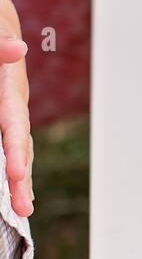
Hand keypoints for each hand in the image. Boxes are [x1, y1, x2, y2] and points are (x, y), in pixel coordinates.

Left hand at [0, 0, 31, 217]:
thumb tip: (19, 49)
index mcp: (8, 84)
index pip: (14, 122)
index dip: (16, 149)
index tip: (17, 173)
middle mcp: (13, 101)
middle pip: (22, 143)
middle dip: (23, 177)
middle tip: (23, 208)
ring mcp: (7, 109)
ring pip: (18, 148)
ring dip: (20, 180)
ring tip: (22, 210)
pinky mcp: (1, 114)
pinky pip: (7, 143)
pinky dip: (13, 168)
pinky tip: (13, 190)